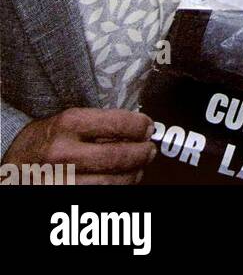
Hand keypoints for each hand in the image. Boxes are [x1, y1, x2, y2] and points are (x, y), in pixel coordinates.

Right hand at [3, 108, 155, 184]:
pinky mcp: (61, 198)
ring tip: (138, 168)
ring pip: (111, 182)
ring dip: (133, 175)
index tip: (149, 127)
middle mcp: (64, 151)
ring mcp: (61, 179)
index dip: (140, 126)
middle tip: (150, 150)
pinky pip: (99, 196)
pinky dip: (115, 189)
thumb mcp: (65, 121)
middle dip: (142, 153)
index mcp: (68, 123)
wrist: (11, 164)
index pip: (117, 123)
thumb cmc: (43, 140)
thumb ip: (98, 124)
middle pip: (118, 156)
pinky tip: (120, 181)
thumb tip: (138, 129)